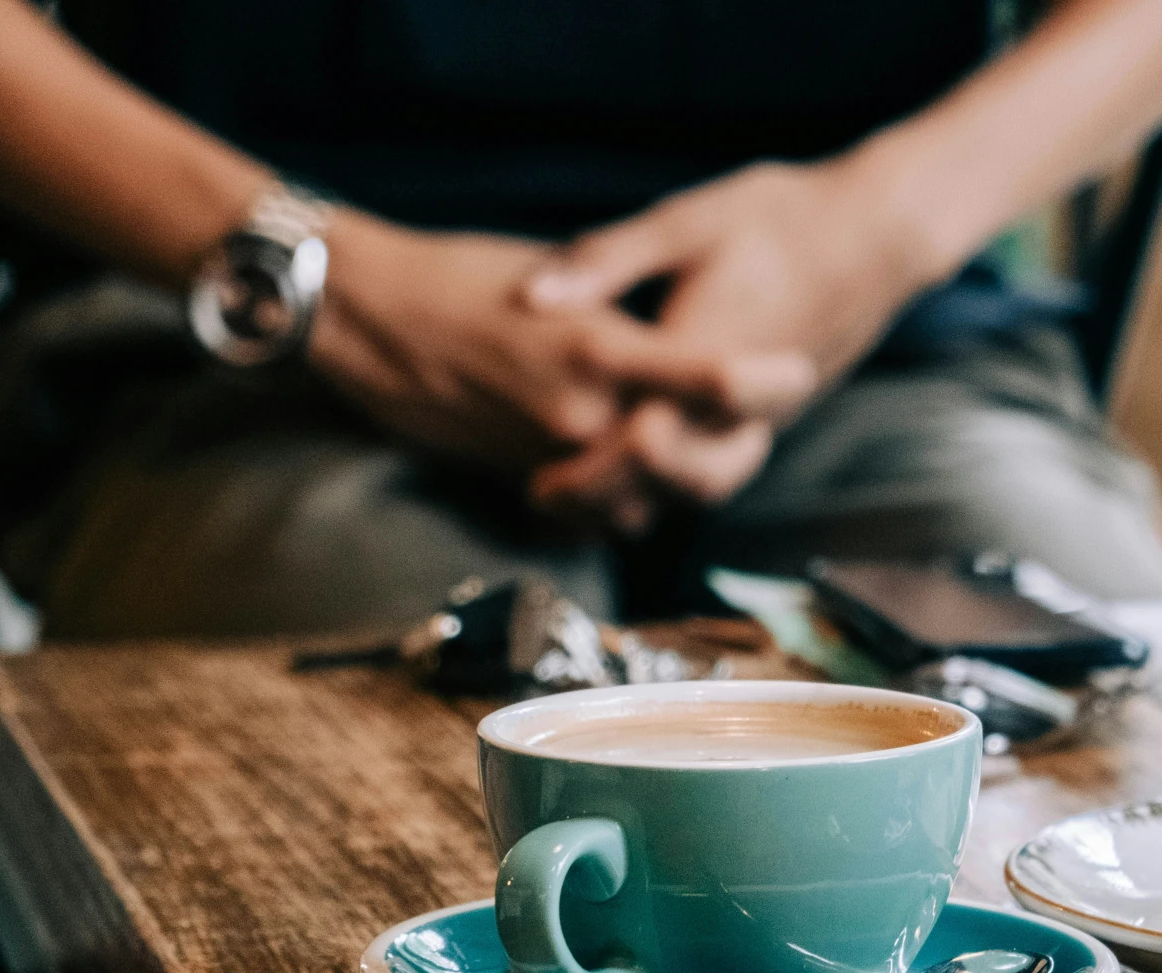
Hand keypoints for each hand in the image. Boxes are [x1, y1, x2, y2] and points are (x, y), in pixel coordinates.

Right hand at [307, 211, 813, 527]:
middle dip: (727, 442)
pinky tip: (625, 464)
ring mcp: (553, 456)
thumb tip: (682, 337)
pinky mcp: (521, 478)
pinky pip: (595, 510)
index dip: (767, 381)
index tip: (797, 370)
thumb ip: (625, 315)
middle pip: (696, 455)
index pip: (717, 379)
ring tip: (692, 438)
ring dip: (673, 477)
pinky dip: (618, 497)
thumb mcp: (558, 274)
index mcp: (605, 349)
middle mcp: (587, 416)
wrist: (364, 315)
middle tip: (751, 416)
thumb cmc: (460, 274)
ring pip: (649, 495)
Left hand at [517, 158, 938, 516]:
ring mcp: (765, 417)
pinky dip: (672, 483)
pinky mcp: (773, 416)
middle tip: (542, 498)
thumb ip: (607, 260)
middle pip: (669, 480)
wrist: (878, 236)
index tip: (536, 477)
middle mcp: (743, 402)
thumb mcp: (686, 220)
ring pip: (700, 485)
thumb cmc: (783, 217)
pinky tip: (629, 475)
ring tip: (576, 498)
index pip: (643, 435)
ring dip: (640, 498)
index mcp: (712, 353)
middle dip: (606, 498)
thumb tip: (531, 297)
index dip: (589, 466)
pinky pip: (720, 468)